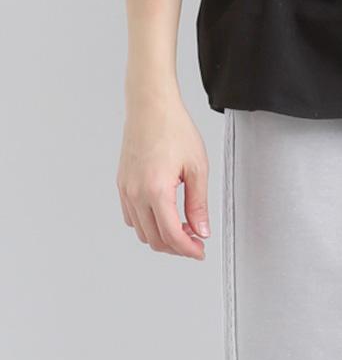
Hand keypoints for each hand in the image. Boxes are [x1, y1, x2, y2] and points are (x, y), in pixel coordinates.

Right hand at [117, 91, 209, 259]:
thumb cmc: (174, 129)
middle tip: (196, 241)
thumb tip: (201, 230)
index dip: (188, 249)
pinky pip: (132, 217)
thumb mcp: (197, 167)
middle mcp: (135, 194)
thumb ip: (199, 203)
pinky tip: (165, 214)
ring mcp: (125, 191)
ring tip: (184, 227)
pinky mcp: (122, 186)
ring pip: (141, 231)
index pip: (171, 235)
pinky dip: (148, 224)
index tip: (200, 251)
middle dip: (176, 246)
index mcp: (156, 191)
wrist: (151, 108)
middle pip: (154, 239)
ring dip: (162, 236)